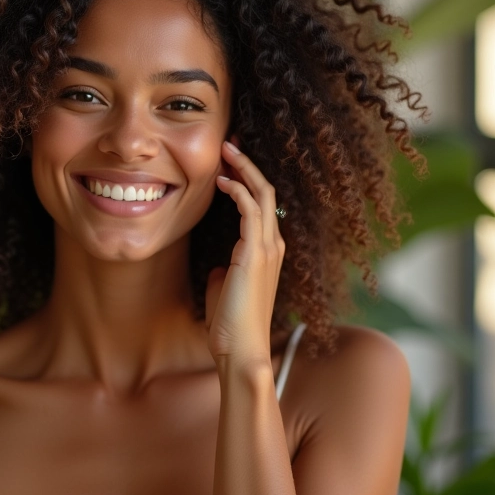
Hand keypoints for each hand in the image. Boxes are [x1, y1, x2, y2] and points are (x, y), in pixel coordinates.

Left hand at [205, 139, 285, 368]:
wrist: (241, 349)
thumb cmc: (231, 325)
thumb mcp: (227, 291)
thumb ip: (228, 273)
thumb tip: (222, 266)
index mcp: (267, 253)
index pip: (261, 206)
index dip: (247, 181)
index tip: (229, 164)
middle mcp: (273, 246)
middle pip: (265, 192)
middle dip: (248, 165)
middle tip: (230, 144)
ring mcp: (268, 248)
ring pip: (261, 194)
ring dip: (243, 169)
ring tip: (226, 149)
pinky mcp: (255, 253)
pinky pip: (250, 210)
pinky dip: (237, 190)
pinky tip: (221, 180)